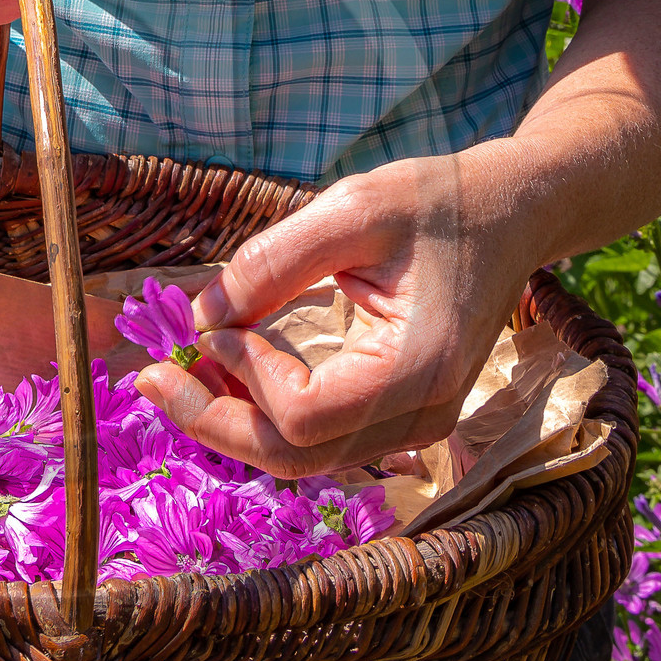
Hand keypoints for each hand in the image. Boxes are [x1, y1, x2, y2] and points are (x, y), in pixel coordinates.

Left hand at [133, 152, 540, 476]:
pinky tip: (227, 374)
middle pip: (296, 456)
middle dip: (214, 420)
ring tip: (179, 374)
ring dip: (233, 422)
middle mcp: (424, 413)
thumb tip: (201, 318)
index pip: (306, 416)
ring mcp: (417, 425)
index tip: (227, 324)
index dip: (249, 377)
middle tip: (150, 377)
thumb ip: (272, 262)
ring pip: (304, 458)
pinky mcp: (402, 417)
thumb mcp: (355, 207)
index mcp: (420, 366)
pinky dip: (265, 415)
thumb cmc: (439, 202)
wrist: (511, 212)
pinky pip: (320, 438)